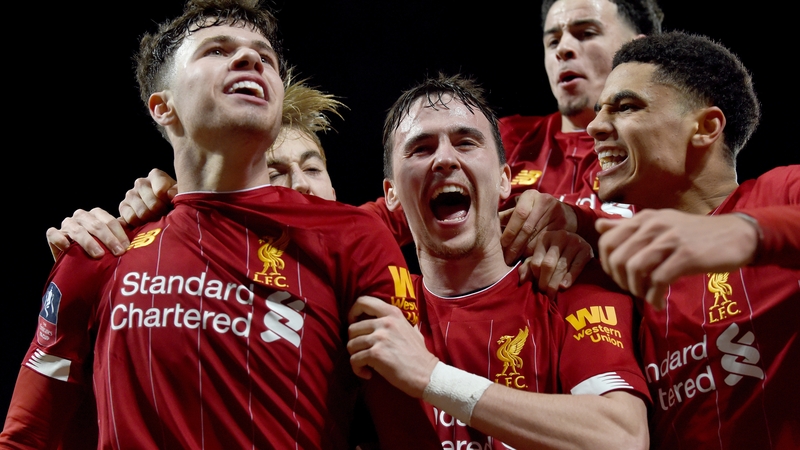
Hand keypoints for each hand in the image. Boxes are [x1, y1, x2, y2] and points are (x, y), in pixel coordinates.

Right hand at [46, 208, 128, 259]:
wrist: (76, 264)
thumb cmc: (98, 251)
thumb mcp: (110, 243)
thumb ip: (120, 237)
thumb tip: (140, 237)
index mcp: (96, 215)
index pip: (110, 221)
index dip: (119, 234)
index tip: (126, 247)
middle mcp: (81, 217)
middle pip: (96, 225)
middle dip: (109, 239)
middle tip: (118, 252)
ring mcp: (67, 225)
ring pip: (77, 229)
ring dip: (89, 242)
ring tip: (99, 255)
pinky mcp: (53, 235)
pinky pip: (53, 234)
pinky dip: (60, 239)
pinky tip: (67, 247)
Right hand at [119, 169, 176, 226]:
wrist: (167, 216)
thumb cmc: (176, 204)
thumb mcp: (182, 197)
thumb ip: (178, 192)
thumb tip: (169, 193)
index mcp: (156, 176)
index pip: (161, 190)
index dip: (168, 201)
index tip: (172, 204)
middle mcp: (141, 182)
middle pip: (153, 203)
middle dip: (161, 212)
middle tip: (165, 214)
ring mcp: (130, 194)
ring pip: (142, 212)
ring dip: (152, 220)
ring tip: (157, 219)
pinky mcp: (123, 207)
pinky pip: (131, 218)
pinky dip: (140, 224)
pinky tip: (146, 222)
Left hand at [347, 296, 438, 397]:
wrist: (427, 374)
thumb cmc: (419, 354)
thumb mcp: (410, 328)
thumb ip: (395, 321)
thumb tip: (381, 318)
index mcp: (392, 313)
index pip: (363, 301)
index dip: (353, 312)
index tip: (354, 324)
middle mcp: (385, 322)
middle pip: (352, 328)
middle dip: (354, 342)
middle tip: (363, 351)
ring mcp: (380, 337)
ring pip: (351, 345)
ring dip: (356, 356)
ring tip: (366, 364)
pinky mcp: (376, 354)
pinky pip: (354, 360)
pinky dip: (357, 369)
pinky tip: (368, 374)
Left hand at [500, 190, 577, 264]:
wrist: (564, 213)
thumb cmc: (535, 212)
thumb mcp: (523, 209)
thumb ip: (508, 216)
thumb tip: (488, 225)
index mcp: (530, 195)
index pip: (519, 214)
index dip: (510, 230)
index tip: (502, 244)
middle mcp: (545, 200)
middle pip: (528, 227)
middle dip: (515, 244)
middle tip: (506, 258)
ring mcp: (557, 212)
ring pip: (537, 237)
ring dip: (524, 251)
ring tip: (514, 260)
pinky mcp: (564, 225)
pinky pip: (547, 242)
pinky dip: (536, 252)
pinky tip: (528, 258)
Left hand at [518, 229, 593, 296]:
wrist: (582, 247)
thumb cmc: (558, 255)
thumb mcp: (543, 257)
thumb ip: (529, 267)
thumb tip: (523, 279)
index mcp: (545, 237)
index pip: (536, 261)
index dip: (535, 277)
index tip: (537, 287)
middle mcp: (559, 236)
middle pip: (548, 264)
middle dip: (545, 282)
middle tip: (545, 294)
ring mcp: (574, 241)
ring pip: (561, 267)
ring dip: (555, 283)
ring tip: (552, 294)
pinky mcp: (586, 249)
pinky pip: (576, 266)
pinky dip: (569, 278)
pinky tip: (564, 287)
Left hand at [596, 209, 758, 309]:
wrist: (735, 235)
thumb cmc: (693, 233)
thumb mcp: (659, 224)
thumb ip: (627, 226)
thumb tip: (599, 226)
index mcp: (644, 219)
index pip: (607, 242)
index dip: (608, 265)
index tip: (619, 277)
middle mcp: (653, 226)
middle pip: (619, 258)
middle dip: (621, 281)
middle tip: (633, 290)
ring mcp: (670, 240)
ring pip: (635, 269)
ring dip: (636, 289)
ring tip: (646, 296)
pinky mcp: (686, 256)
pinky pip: (658, 280)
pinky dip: (654, 296)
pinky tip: (659, 302)